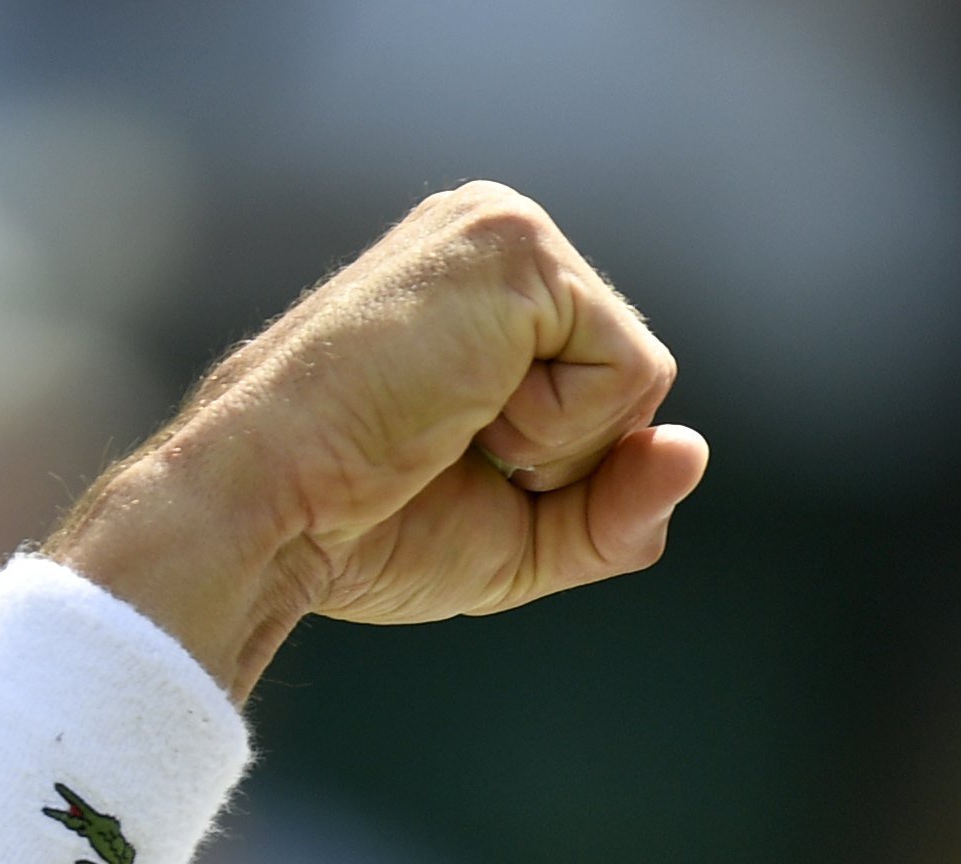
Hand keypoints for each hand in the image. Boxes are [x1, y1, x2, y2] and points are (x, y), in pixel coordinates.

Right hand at [45, 184, 708, 696]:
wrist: (267, 513)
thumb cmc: (363, 528)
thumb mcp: (521, 535)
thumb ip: (618, 509)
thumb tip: (694, 452)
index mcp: (485, 289)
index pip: (606, 390)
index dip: (561, 472)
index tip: (451, 471)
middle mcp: (499, 236)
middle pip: (636, 381)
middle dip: (568, 461)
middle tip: (449, 454)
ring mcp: (507, 231)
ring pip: (642, 377)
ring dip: (559, 446)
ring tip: (449, 429)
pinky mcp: (518, 250)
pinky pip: (629, 372)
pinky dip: (559, 429)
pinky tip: (465, 412)